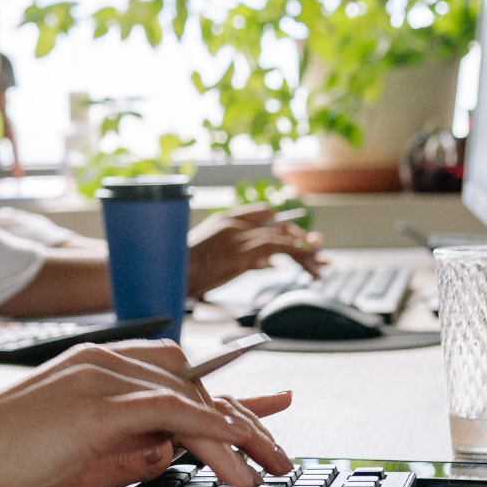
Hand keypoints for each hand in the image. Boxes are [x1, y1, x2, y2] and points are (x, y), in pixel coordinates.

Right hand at [0, 337, 293, 486]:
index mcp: (94, 362)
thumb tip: (158, 450)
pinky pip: (173, 412)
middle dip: (244, 418)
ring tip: (272, 469)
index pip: (175, 368)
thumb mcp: (65, 436)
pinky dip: (213, 432)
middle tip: (278, 456)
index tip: (259, 422)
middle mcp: (103, 360)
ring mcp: (100, 378)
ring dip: (241, 433)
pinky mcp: (97, 405)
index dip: (222, 394)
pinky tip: (238, 458)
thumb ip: (112, 433)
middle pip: (195, 382)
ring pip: (192, 397)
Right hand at [187, 208, 323, 298]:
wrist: (168, 273)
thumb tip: (267, 263)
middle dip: (300, 238)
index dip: (283, 224)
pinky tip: (306, 260)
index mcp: (225, 220)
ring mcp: (237, 238)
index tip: (298, 236)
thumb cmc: (184, 269)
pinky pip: (275, 248)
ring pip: (280, 237)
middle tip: (317, 250)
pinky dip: (294, 252)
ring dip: (302, 250)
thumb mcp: (213, 256)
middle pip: (276, 226)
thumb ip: (242, 257)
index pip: (263, 212)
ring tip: (318, 263)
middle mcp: (234, 225)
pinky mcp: (240, 254)